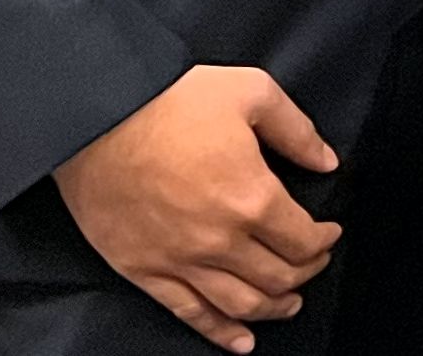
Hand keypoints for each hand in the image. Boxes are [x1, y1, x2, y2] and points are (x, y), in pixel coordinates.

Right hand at [50, 66, 343, 353]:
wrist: (94, 115)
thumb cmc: (171, 99)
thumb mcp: (252, 92)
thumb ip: (297, 131)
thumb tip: (326, 161)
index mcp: (252, 197)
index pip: (303, 240)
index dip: (323, 241)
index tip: (328, 232)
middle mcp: (220, 239)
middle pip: (278, 277)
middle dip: (305, 273)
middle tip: (312, 263)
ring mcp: (179, 260)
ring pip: (240, 304)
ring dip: (272, 309)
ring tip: (288, 304)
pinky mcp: (143, 270)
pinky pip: (189, 312)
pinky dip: (220, 333)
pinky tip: (240, 342)